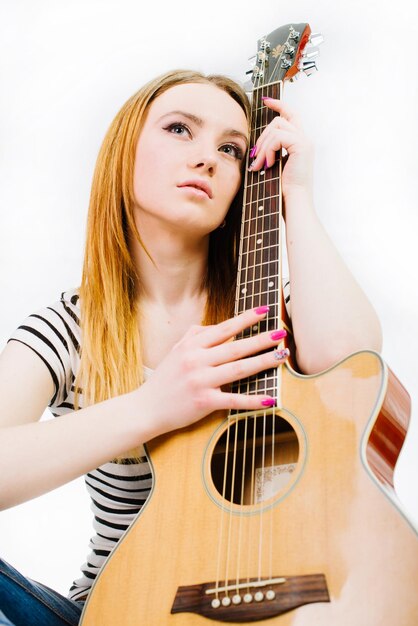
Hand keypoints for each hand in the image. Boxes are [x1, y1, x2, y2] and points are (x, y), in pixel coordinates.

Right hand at [135, 307, 288, 439]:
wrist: (146, 408)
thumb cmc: (164, 380)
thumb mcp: (176, 351)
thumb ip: (195, 336)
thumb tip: (218, 327)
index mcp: (191, 345)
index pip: (223, 329)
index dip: (245, 319)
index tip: (264, 310)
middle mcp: (196, 360)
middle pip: (236, 347)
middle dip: (261, 339)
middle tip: (282, 333)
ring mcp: (200, 381)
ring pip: (238, 369)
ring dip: (263, 362)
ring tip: (281, 355)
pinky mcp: (204, 402)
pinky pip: (234, 399)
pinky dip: (253, 400)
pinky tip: (270, 398)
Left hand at [248, 98, 313, 198]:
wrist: (293, 201)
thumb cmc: (282, 189)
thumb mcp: (274, 165)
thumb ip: (270, 151)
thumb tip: (256, 146)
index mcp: (300, 143)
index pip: (291, 115)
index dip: (279, 105)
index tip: (266, 101)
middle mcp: (305, 139)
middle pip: (279, 120)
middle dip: (262, 137)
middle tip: (255, 157)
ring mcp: (305, 141)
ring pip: (276, 128)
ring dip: (263, 146)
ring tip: (260, 164)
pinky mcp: (302, 145)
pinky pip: (278, 137)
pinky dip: (269, 150)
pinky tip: (268, 164)